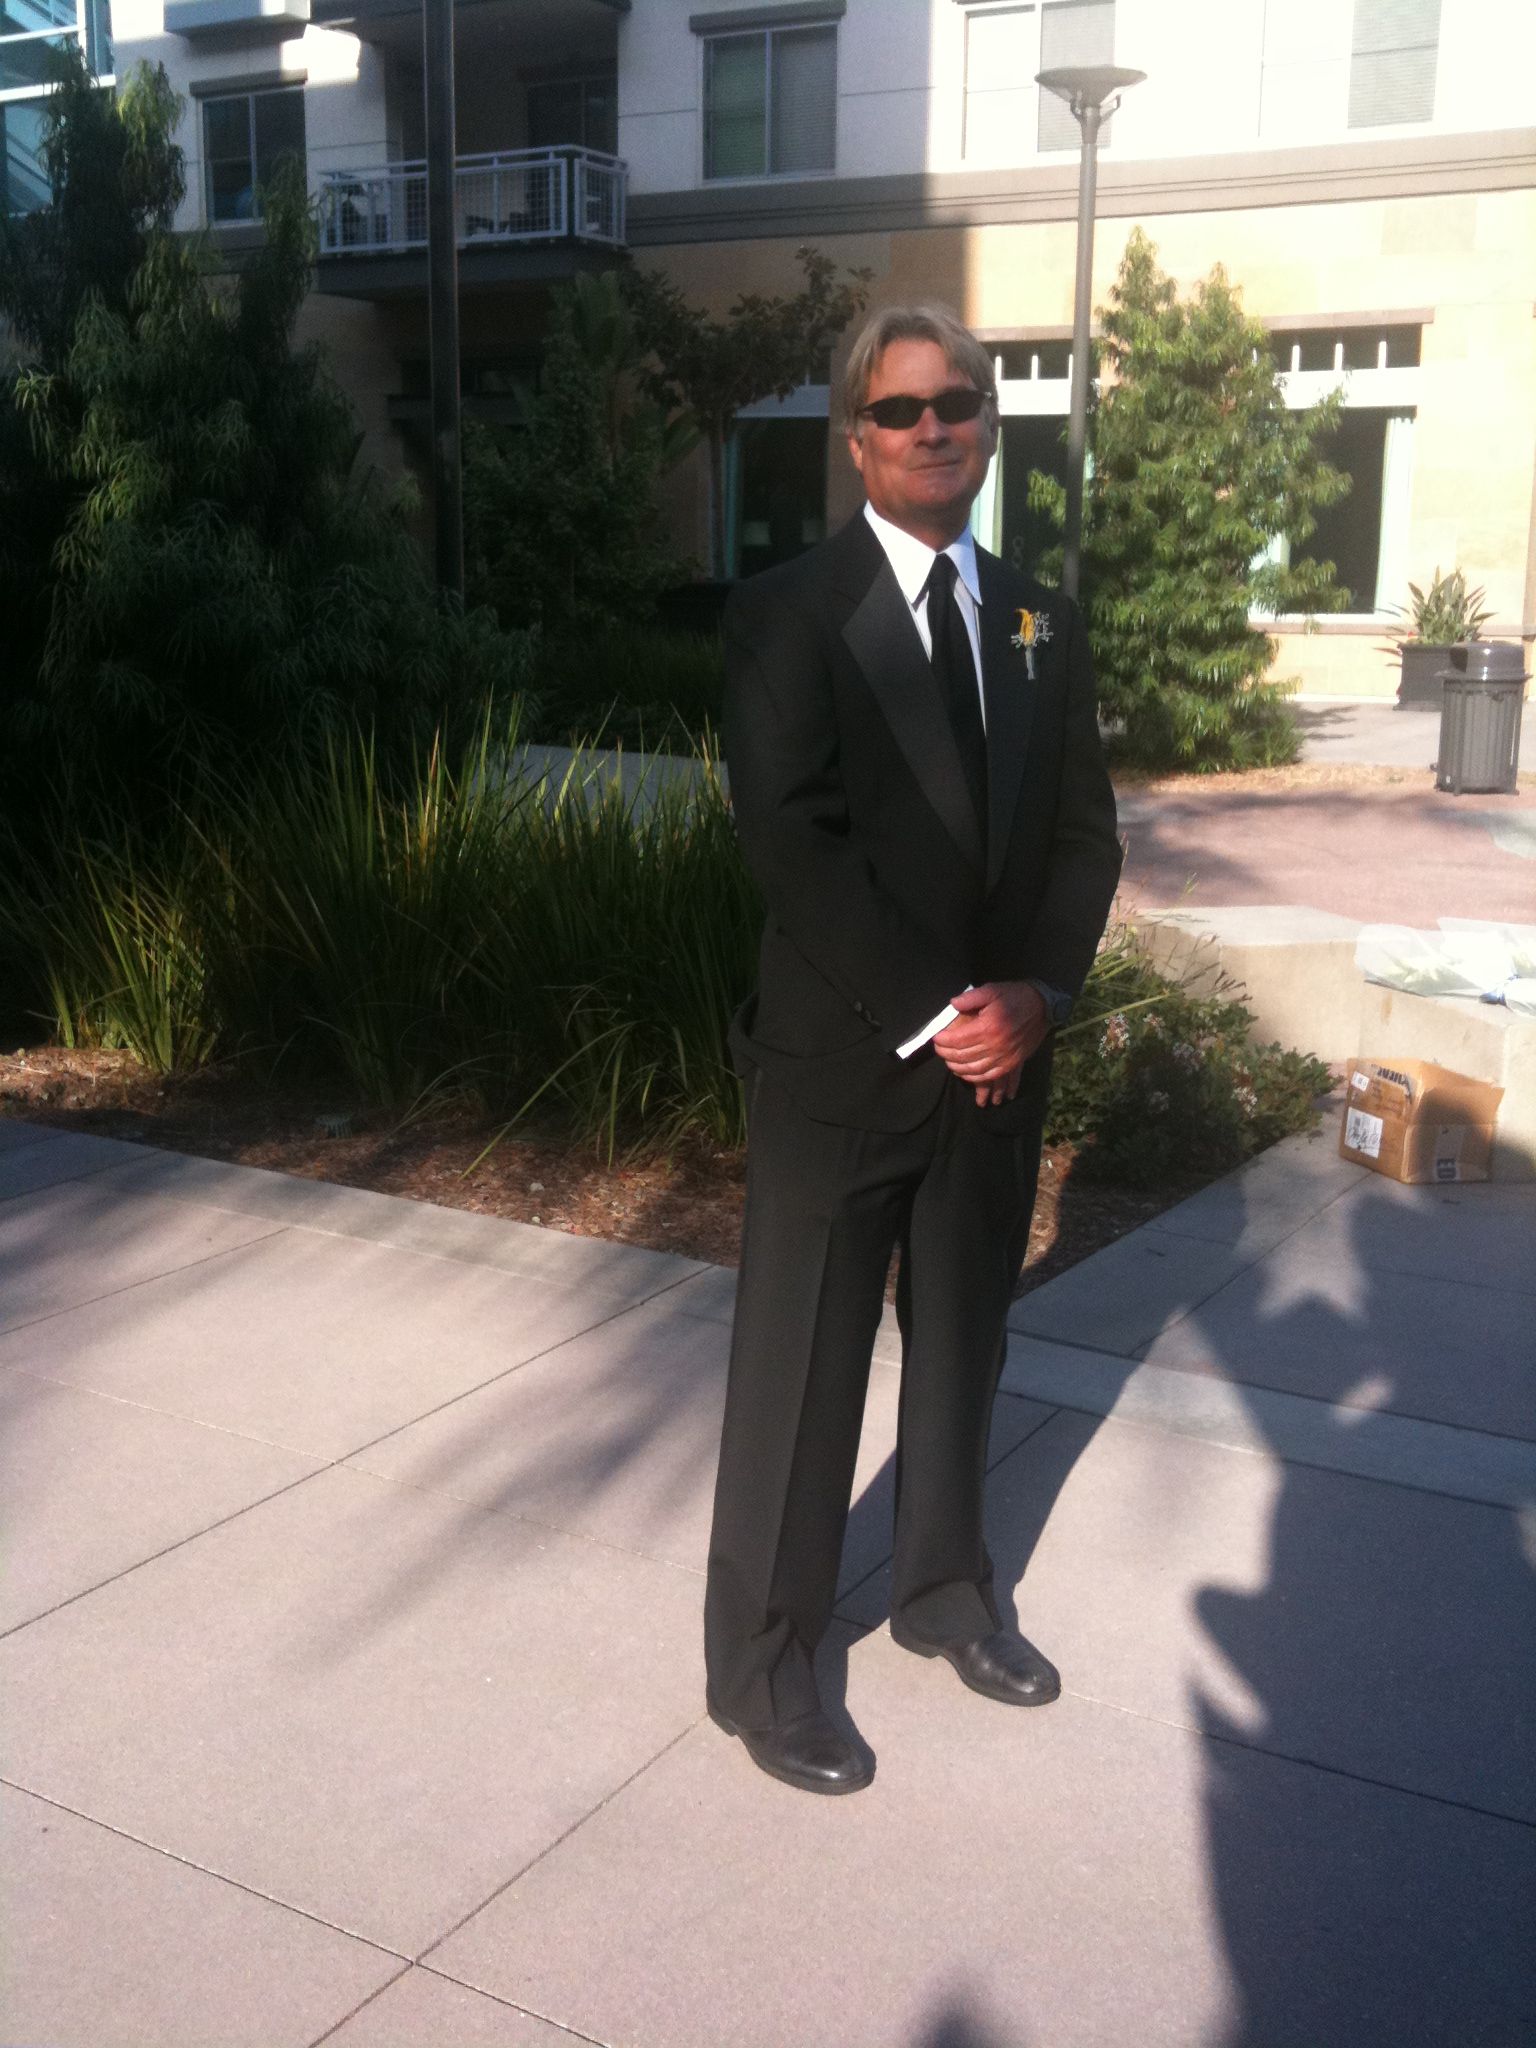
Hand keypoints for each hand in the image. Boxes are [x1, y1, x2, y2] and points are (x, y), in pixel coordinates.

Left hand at [932, 981, 1049, 1106]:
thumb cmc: (1014, 996)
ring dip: (957, 1068)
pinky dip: (974, 1077)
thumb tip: (952, 1004)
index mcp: (988, 1027)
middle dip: (946, 1054)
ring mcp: (1004, 1057)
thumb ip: (970, 998)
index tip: (935, 1038)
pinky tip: (966, 1073)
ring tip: (949, 1061)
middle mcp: (995, 1045)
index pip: (957, 1040)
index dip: (942, 1041)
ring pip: (973, 1070)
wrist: (1042, 1006)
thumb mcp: (992, 990)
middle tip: (939, 1049)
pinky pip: (989, 1076)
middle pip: (962, 1056)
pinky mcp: (1012, 1063)